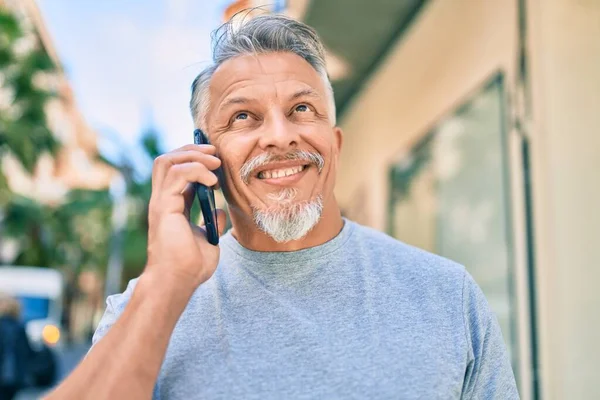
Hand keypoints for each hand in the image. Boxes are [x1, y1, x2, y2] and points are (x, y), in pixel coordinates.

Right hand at [145, 144, 226, 289]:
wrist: (178, 282)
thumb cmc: (190, 267)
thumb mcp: (207, 239)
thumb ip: (211, 223)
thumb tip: (220, 211)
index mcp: (171, 205)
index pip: (177, 171)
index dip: (195, 160)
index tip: (217, 161)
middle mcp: (162, 200)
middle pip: (167, 159)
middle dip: (191, 150)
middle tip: (215, 153)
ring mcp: (160, 202)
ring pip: (167, 160)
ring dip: (194, 156)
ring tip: (215, 163)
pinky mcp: (163, 206)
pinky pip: (176, 174)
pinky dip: (196, 170)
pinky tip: (212, 181)